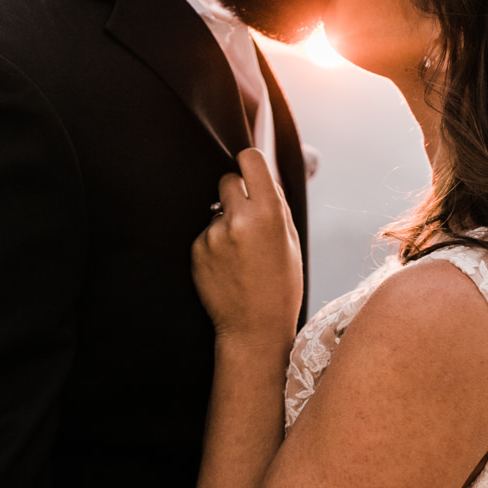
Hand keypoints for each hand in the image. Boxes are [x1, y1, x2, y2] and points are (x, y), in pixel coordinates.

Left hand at [191, 149, 302, 346]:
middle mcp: (238, 219)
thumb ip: (276, 204)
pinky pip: (205, 233)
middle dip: (237, 192)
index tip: (251, 172)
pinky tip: (227, 266)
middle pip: (228, 179)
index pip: (250, 158)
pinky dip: (214, 243)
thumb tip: (263, 174)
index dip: (250, 164)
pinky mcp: (196, 250)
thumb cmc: (281, 284)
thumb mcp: (291, 241)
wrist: (254, 328)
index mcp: (268, 213)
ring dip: (225, 220)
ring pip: (216, 209)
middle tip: (247, 217)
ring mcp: (213, 235)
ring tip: (240, 253)